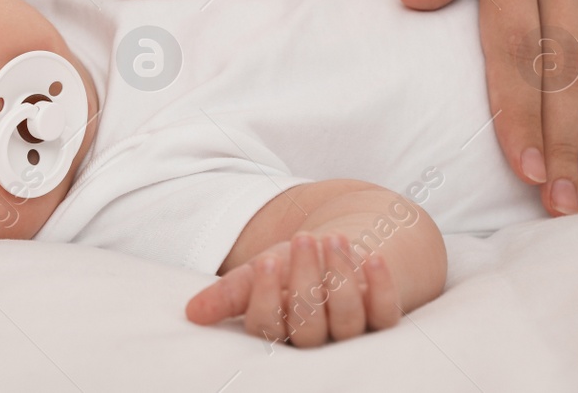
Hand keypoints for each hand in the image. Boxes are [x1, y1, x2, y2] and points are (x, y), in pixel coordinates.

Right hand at [185, 233, 400, 346]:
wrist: (336, 252)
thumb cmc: (291, 267)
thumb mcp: (259, 272)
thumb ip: (230, 293)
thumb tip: (191, 312)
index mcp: (280, 330)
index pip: (268, 327)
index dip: (266, 297)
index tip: (266, 260)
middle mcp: (316, 337)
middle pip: (308, 325)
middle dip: (306, 280)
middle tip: (303, 239)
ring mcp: (352, 331)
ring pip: (346, 318)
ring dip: (339, 276)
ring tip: (331, 238)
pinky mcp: (382, 317)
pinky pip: (385, 313)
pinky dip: (381, 285)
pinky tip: (373, 258)